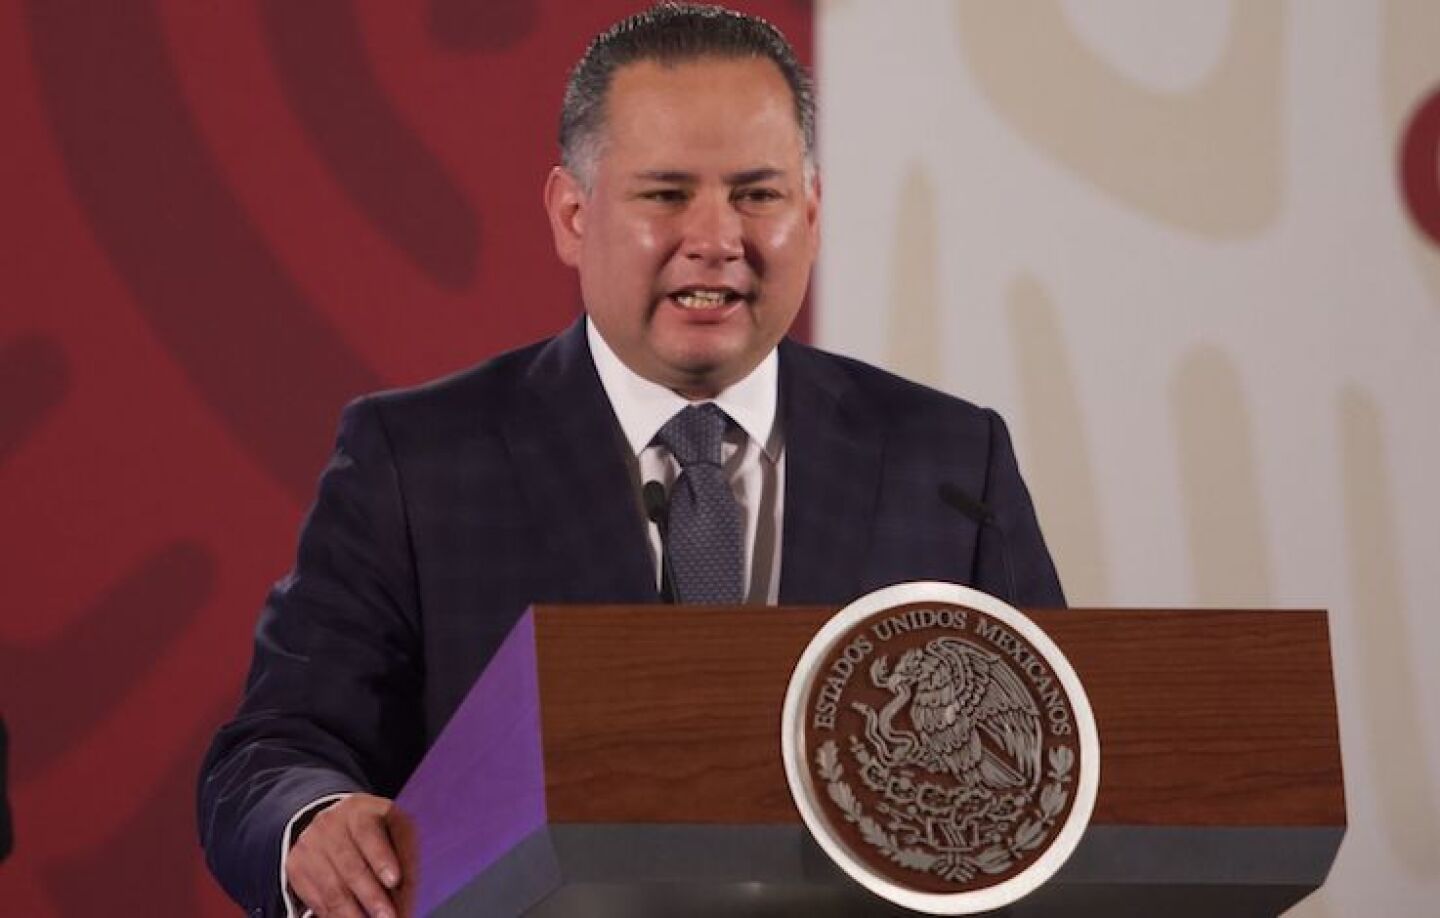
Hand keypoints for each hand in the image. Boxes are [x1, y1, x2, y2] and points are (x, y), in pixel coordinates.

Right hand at [286, 793, 405, 917]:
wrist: (334, 824)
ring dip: (354, 915)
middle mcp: (331, 823)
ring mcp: (310, 844)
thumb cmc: (377, 832)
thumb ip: (405, 861)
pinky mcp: (296, 865)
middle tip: (388, 917)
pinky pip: (317, 899)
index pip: (368, 833)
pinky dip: (336, 917)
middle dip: (372, 897)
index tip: (394, 881)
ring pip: (333, 889)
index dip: (381, 858)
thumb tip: (408, 902)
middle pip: (351, 866)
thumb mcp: (396, 833)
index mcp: (360, 810)